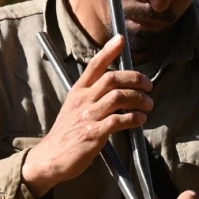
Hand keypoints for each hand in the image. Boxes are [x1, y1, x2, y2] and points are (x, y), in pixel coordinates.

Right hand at [22, 35, 153, 196]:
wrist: (50, 159)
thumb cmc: (66, 134)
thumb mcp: (74, 108)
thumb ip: (93, 97)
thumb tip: (119, 91)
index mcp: (78, 92)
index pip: (94, 66)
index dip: (109, 51)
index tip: (121, 39)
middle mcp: (82, 100)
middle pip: (112, 79)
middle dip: (135, 79)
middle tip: (149, 85)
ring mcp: (87, 116)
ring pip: (118, 97)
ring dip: (139, 99)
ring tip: (148, 105)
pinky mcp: (93, 133)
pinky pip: (118, 120)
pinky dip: (133, 118)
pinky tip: (140, 120)